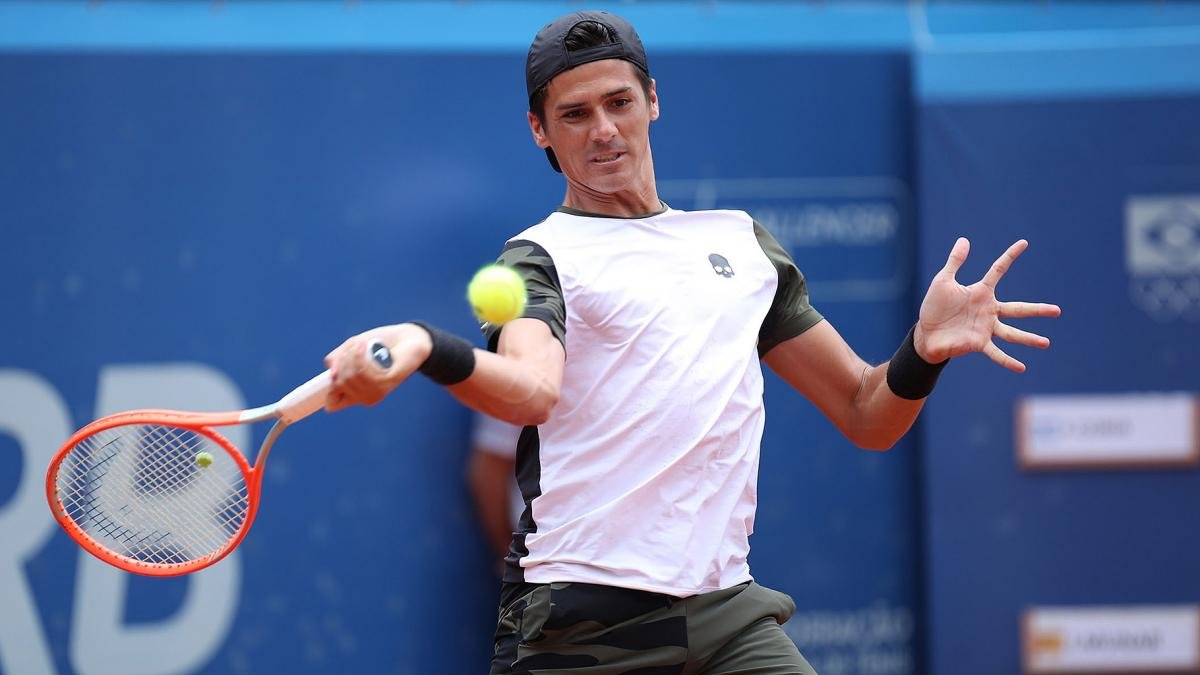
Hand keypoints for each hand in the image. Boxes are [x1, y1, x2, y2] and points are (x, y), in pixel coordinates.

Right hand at [323, 323, 432, 411]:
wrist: (406, 338)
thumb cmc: (379, 344)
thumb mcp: (351, 348)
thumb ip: (336, 359)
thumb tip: (330, 375)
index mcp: (353, 390)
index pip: (332, 404)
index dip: (328, 392)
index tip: (331, 374)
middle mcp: (363, 395)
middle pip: (338, 385)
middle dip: (341, 362)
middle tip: (354, 348)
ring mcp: (375, 391)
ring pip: (349, 378)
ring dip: (352, 357)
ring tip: (362, 345)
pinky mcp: (386, 384)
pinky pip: (364, 373)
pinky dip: (362, 356)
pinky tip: (366, 347)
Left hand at [915, 238, 1060, 371]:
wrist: (925, 333)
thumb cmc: (934, 307)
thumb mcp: (943, 281)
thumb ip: (955, 262)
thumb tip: (964, 240)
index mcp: (981, 293)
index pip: (998, 270)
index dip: (1010, 256)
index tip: (1024, 243)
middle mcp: (988, 311)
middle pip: (1018, 309)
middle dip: (1037, 310)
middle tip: (1057, 311)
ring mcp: (985, 328)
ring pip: (1012, 334)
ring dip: (1028, 338)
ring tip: (1045, 343)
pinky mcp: (978, 343)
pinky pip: (996, 353)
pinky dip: (1008, 360)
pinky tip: (1022, 367)